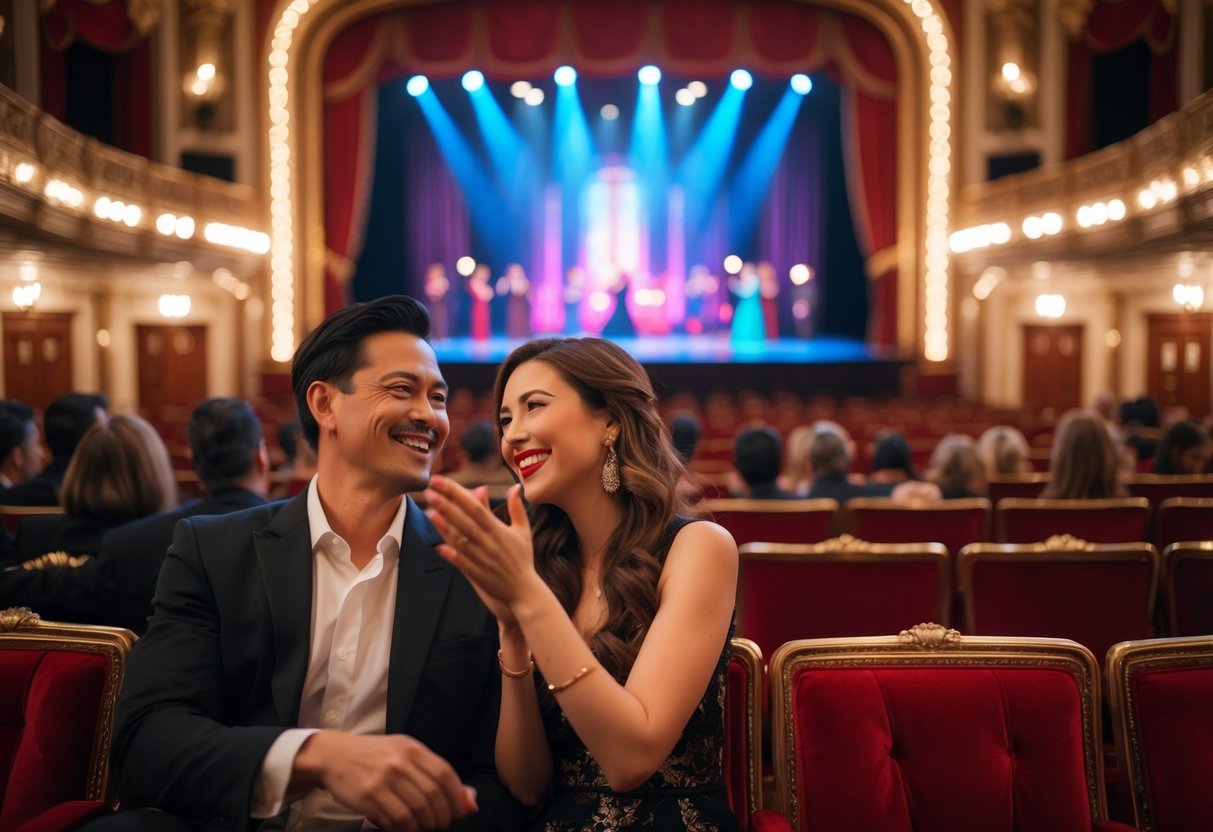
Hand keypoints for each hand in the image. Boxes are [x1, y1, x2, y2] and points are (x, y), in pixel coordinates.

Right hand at [292, 731, 475, 830]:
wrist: (335, 754)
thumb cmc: (376, 756)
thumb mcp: (405, 754)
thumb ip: (435, 773)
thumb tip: (470, 801)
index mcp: (412, 749)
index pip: (445, 774)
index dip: (457, 797)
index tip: (459, 811)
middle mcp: (399, 762)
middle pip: (433, 796)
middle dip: (443, 815)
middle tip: (442, 823)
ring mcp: (383, 780)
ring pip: (417, 811)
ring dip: (427, 825)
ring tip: (426, 827)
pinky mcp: (369, 797)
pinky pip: (397, 820)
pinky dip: (408, 829)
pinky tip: (409, 828)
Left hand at [424, 477, 538, 612]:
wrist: (524, 590)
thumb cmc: (523, 559)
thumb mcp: (523, 531)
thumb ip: (516, 508)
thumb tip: (515, 487)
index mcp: (499, 530)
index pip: (476, 507)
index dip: (458, 494)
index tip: (442, 482)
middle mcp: (489, 542)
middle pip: (465, 520)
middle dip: (446, 504)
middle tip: (430, 490)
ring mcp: (482, 559)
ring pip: (461, 540)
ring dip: (444, 526)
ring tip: (429, 511)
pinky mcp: (477, 574)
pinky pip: (462, 563)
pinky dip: (451, 554)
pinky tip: (438, 546)